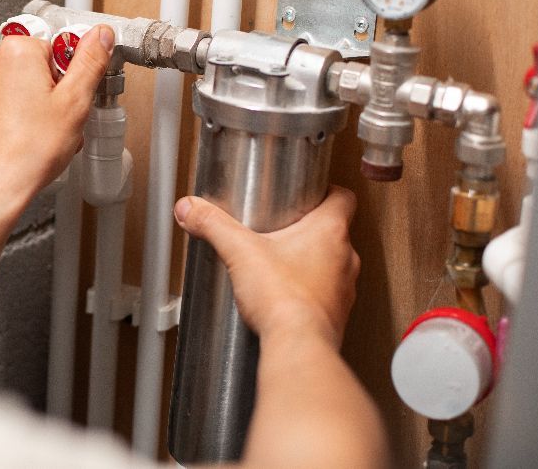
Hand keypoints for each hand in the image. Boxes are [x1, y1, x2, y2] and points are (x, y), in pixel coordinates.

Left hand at [0, 25, 113, 211]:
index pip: (57, 47)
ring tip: (42, 135)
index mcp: (16, 51)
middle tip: (60, 119)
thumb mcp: (75, 103)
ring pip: (19, 87)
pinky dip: (13, 118)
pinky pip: (0, 104)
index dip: (72, 76)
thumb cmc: (28, 152)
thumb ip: (90, 62)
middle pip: (37, 67)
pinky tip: (24, 139)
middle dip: (54, 92)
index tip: (73, 96)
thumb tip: (100, 36)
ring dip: (35, 106)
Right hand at [174, 186, 358, 346]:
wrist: (298, 346)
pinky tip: (285, 295)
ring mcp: (344, 289)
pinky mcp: (336, 315)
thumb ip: (213, 225)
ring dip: (312, 261)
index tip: (309, 192)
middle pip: (336, 231)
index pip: (343, 197)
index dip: (327, 191)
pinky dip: (309, 291)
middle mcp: (345, 259)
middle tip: (285, 227)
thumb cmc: (283, 299)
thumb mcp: (240, 251)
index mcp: (330, 232)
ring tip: (282, 261)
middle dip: (309, 229)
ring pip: (333, 264)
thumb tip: (191, 208)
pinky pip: (327, 294)